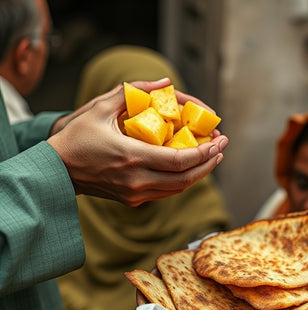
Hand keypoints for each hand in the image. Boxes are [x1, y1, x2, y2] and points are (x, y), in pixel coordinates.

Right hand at [47, 79, 228, 205]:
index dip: (204, 153)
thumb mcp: (100, 107)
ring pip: (178, 188)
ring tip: (212, 156)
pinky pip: (166, 192)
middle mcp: (137, 181)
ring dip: (199, 173)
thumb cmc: (77, 137)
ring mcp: (135, 194)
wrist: (57, 171)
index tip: (218, 141)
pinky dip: (183, 180)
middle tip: (222, 148)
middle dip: (209, 163)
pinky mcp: (133, 200)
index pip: (180, 161)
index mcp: (131, 158)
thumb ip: (133, 92)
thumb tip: (165, 82)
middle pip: (186, 179)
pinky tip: (191, 166)